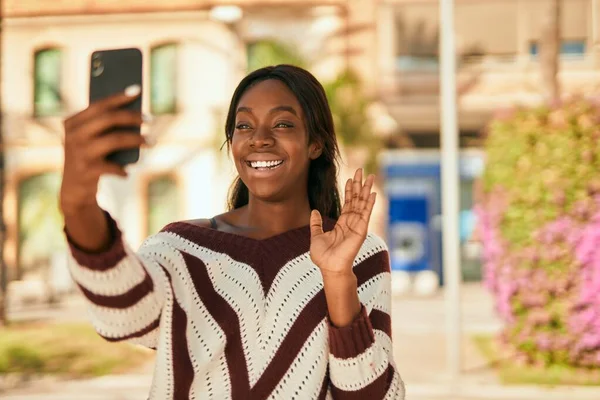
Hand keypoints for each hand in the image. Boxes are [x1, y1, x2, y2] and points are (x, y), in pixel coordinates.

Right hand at [60, 86, 144, 212]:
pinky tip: (128, 172)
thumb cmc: (91, 158)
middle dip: (133, 117)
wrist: (74, 190)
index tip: (138, 89)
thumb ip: (106, 126)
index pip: (99, 105)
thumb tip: (136, 111)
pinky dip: (123, 169)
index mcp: (72, 123)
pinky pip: (113, 166)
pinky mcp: (86, 171)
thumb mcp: (93, 140)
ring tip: (153, 141)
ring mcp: (78, 153)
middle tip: (151, 118)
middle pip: (109, 119)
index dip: (119, 97)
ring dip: (137, 140)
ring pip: (115, 139)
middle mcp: (73, 135)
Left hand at [310, 168, 375, 277]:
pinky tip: (372, 193)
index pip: (348, 203)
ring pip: (363, 203)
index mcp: (342, 224)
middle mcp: (352, 223)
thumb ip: (316, 223)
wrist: (330, 268)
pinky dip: (370, 203)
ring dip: (366, 189)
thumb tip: (314, 211)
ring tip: (370, 176)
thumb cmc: (323, 256)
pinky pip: (366, 213)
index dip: (349, 190)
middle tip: (361, 170)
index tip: (350, 178)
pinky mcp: (361, 229)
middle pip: (357, 199)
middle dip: (359, 185)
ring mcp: (357, 226)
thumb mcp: (316, 236)